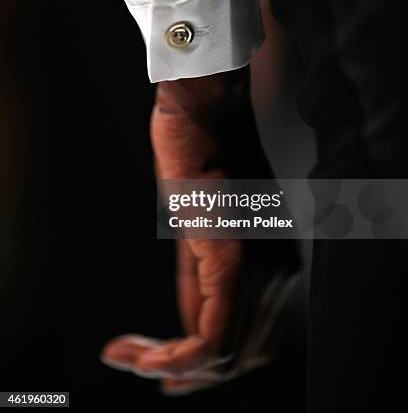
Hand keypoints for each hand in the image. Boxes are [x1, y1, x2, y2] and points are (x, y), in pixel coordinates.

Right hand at [100, 67, 298, 393]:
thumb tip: (188, 331)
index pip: (250, 339)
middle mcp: (279, 272)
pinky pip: (210, 339)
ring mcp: (259, 267)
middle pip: (241, 356)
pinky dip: (174, 361)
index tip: (159, 371)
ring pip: (224, 357)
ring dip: (171, 370)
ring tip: (128, 358)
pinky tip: (142, 359)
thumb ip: (201, 281)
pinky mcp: (232, 259)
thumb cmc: (200, 159)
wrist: (203, 109)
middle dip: (190, 377)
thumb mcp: (199, 233)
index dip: (206, 370)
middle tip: (139, 366)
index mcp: (277, 264)